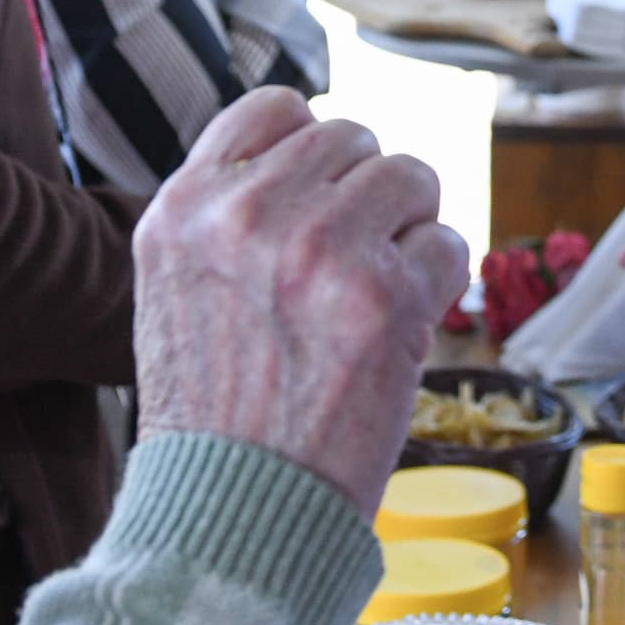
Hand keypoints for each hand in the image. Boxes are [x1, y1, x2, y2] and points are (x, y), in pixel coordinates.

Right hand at [131, 89, 469, 506]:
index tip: (323, 198)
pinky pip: (447, 245)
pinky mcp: (384, 298)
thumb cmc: (212, 418)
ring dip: (410, 230)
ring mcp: (317, 249)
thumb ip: (229, 217)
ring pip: (410, 176)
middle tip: (357, 264)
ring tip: (378, 296)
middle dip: (369, 194)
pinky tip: (399, 332)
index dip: (315, 150)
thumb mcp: (176, 290)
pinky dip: (439, 285)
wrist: (230, 516)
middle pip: (353, 138)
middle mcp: (246, 214)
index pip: (275, 108)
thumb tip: (312, 159)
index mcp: (184, 209)